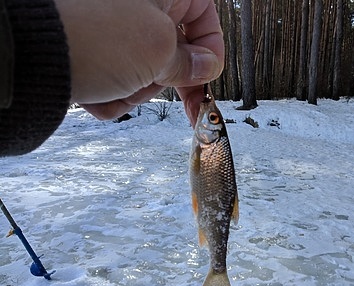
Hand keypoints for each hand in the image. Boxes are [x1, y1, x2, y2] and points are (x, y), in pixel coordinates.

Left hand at [55, 0, 223, 125]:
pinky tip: (96, 91)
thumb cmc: (87, 37)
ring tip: (113, 84)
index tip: (207, 76)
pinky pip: (121, 79)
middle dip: (162, 77)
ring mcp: (115, 30)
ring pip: (147, 71)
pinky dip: (112, 94)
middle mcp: (138, 7)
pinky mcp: (97, 53)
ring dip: (134, 89)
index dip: (211, 51)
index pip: (205, 17)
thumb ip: (190, 62)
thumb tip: (206, 67)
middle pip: (175, 51)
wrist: (28, 58)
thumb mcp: (157, 50)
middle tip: (150, 83)